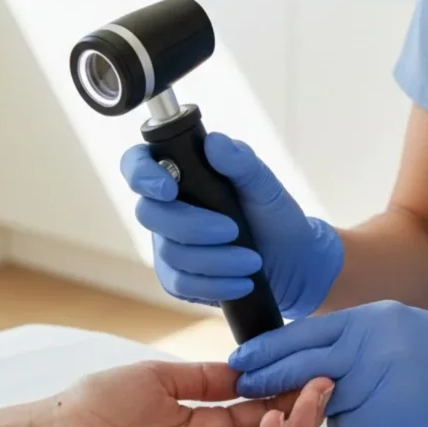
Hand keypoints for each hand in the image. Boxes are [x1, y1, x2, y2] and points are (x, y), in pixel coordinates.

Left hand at [51, 360, 331, 426]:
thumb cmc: (100, 404)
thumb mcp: (162, 377)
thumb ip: (207, 377)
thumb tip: (245, 367)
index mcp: (204, 420)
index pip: (259, 407)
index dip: (286, 388)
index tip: (309, 364)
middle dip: (303, 406)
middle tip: (325, 377)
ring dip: (298, 426)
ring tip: (313, 394)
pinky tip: (279, 420)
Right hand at [121, 133, 342, 318]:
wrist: (291, 262)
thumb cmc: (273, 216)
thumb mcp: (265, 186)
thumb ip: (242, 163)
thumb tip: (215, 142)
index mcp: (180, 174)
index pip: (136, 164)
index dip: (141, 174)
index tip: (169, 189)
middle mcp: (165, 208)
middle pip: (148, 214)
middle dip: (190, 225)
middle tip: (232, 230)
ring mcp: (166, 244)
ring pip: (169, 253)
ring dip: (214, 259)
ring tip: (252, 261)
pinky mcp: (175, 278)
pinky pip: (180, 284)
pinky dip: (214, 284)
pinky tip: (241, 283)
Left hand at [229, 300, 427, 426]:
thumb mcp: (387, 326)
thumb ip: (344, 337)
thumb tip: (295, 352)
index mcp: (365, 320)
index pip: (301, 332)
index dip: (266, 347)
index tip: (239, 358)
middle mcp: (370, 344)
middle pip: (300, 365)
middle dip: (266, 377)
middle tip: (243, 385)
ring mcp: (380, 379)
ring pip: (321, 400)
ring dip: (320, 405)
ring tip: (353, 397)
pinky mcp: (390, 413)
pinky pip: (346, 425)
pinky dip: (352, 424)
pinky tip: (378, 414)